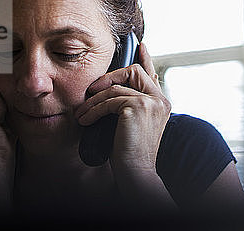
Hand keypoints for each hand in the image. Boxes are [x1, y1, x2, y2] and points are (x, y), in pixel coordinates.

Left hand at [74, 43, 171, 173]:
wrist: (136, 171)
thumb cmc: (130, 152)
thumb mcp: (130, 124)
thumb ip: (128, 105)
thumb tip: (111, 90)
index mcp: (161, 103)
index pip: (152, 74)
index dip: (145, 58)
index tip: (140, 46)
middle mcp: (160, 100)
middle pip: (133, 71)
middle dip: (108, 78)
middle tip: (90, 90)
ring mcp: (151, 102)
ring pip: (116, 87)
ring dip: (93, 100)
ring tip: (81, 114)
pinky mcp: (138, 107)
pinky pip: (109, 101)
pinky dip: (93, 110)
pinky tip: (85, 120)